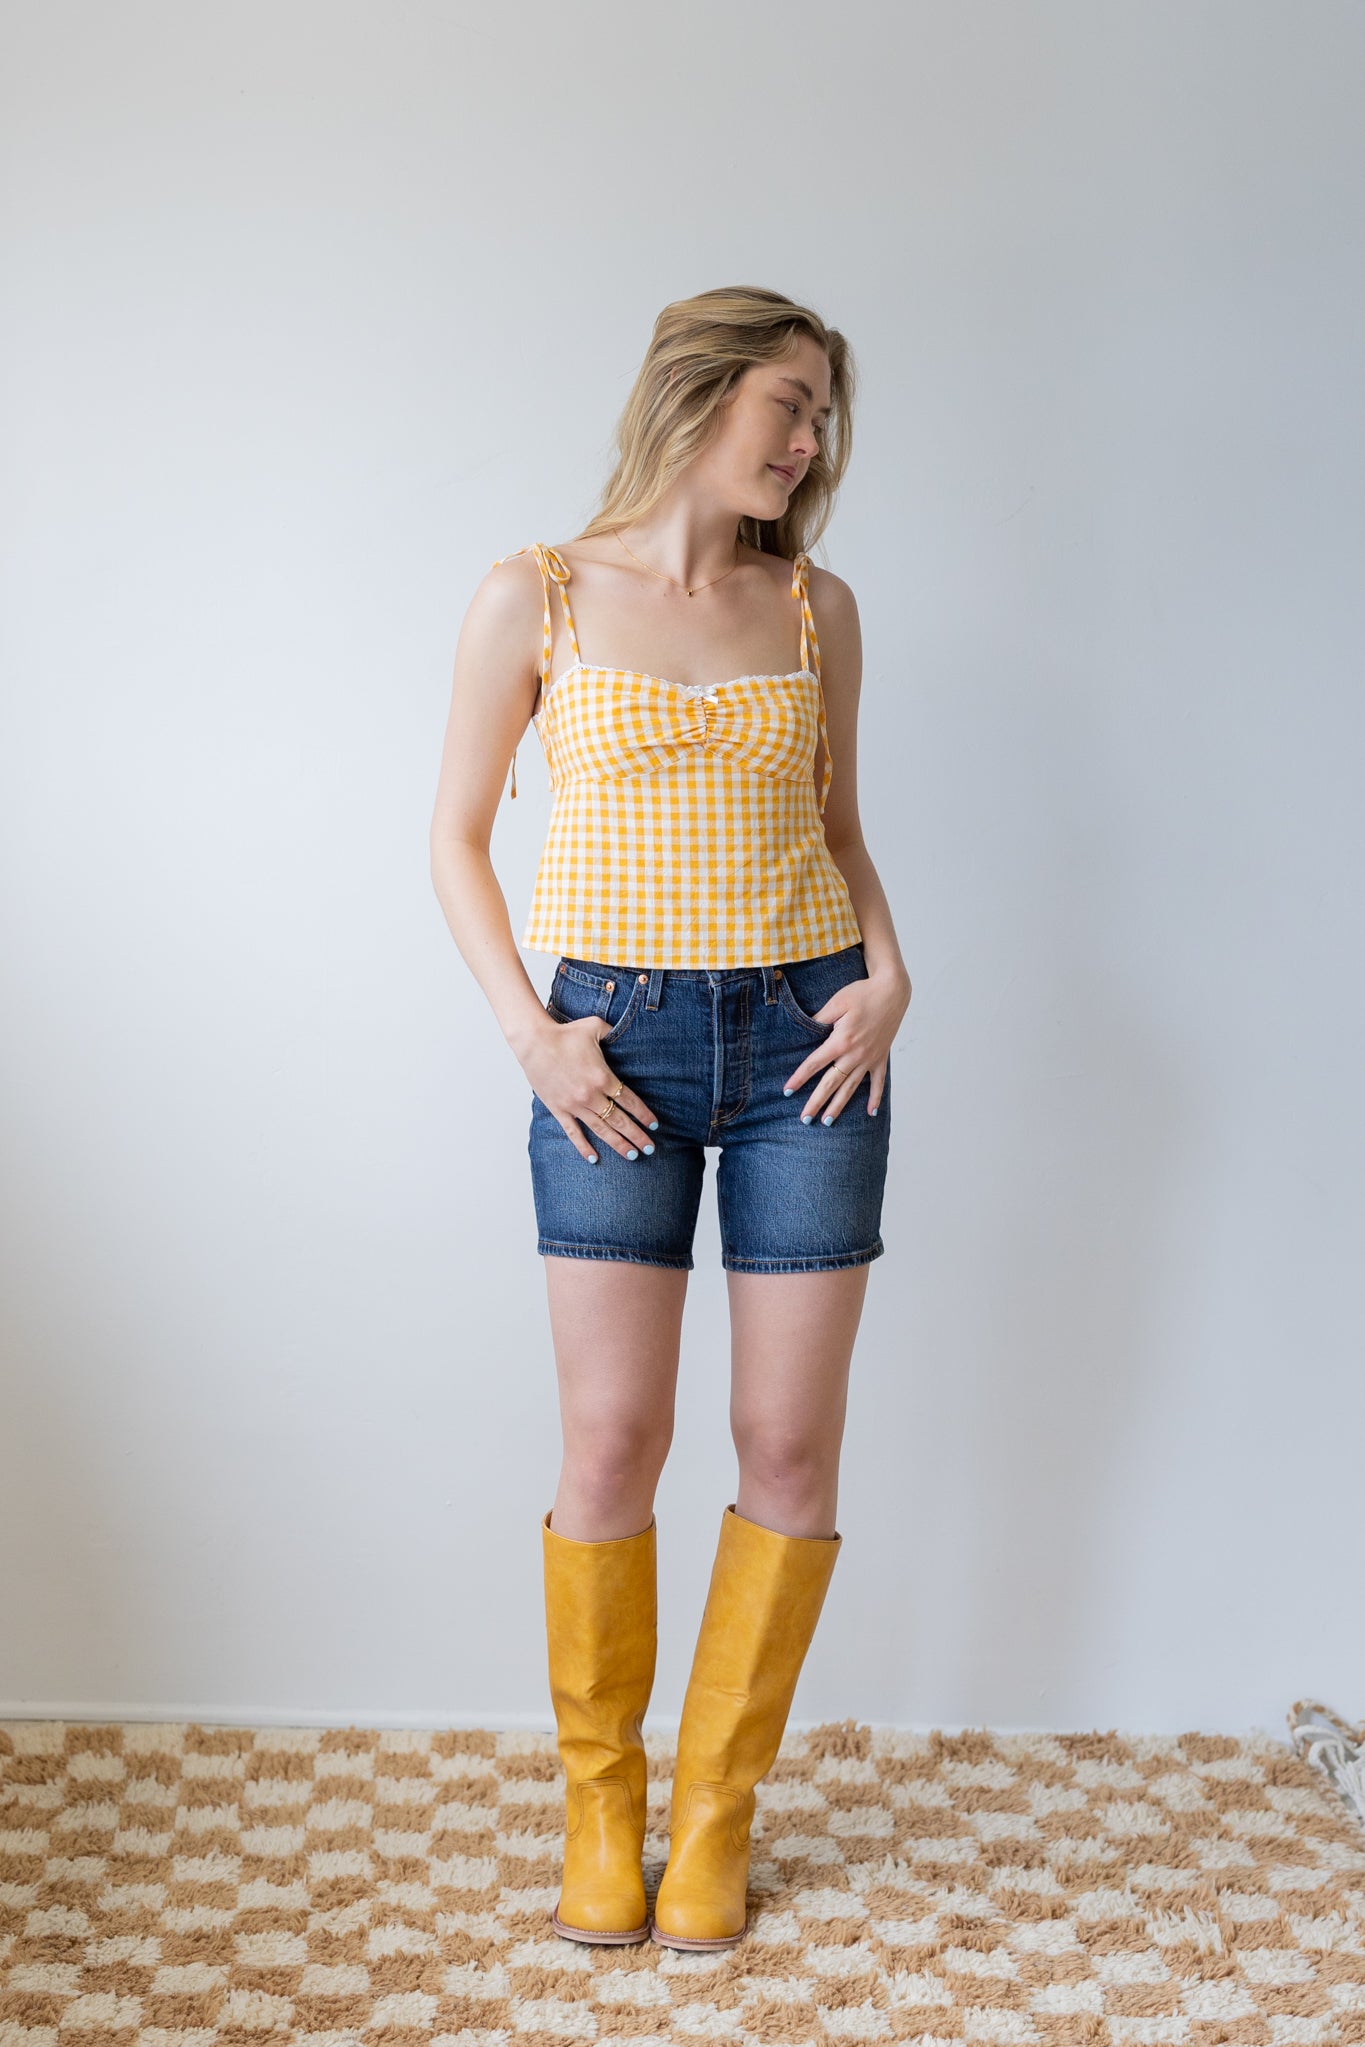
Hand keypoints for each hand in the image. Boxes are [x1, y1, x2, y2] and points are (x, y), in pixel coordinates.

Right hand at [521, 1014, 659, 1164]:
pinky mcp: (559, 1110)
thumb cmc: (564, 1033)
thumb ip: (614, 1032)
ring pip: (601, 1130)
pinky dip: (583, 1147)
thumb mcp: (595, 1027)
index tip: (654, 1125)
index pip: (630, 1101)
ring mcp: (574, 1105)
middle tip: (651, 1149)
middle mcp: (591, 1095)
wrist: (534, 1042)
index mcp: (603, 1077)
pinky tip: (594, 1159)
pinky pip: (573, 1133)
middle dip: (637, 1136)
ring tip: (632, 1156)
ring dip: (618, 1144)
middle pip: (620, 1120)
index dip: (643, 1114)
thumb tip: (625, 1032)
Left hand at [784, 967, 910, 1123]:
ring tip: (827, 1122)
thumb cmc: (862, 993)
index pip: (814, 1064)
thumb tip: (804, 1029)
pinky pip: (878, 1082)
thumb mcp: (836, 1002)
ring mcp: (869, 1059)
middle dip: (816, 1102)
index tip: (787, 1091)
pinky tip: (871, 1113)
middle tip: (804, 1119)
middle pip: (831, 1083)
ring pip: (851, 1087)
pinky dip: (875, 1098)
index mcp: (840, 1041)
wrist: (892, 991)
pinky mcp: (881, 1058)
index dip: (799, 1078)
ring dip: (839, 1106)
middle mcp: (854, 1055)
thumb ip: (819, 1019)